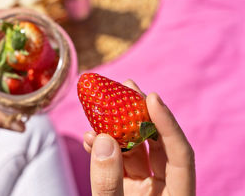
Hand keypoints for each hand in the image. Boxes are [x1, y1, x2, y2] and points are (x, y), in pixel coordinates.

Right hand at [83, 80, 194, 195]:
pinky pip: (118, 162)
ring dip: (117, 128)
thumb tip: (102, 139)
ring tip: (103, 104)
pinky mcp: (128, 189)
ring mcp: (145, 189)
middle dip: (141, 115)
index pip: (180, 155)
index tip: (151, 97)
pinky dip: (105, 148)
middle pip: (159, 145)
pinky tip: (91, 137)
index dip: (167, 123)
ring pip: (135, 150)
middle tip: (127, 87)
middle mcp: (164, 189)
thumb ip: (109, 182)